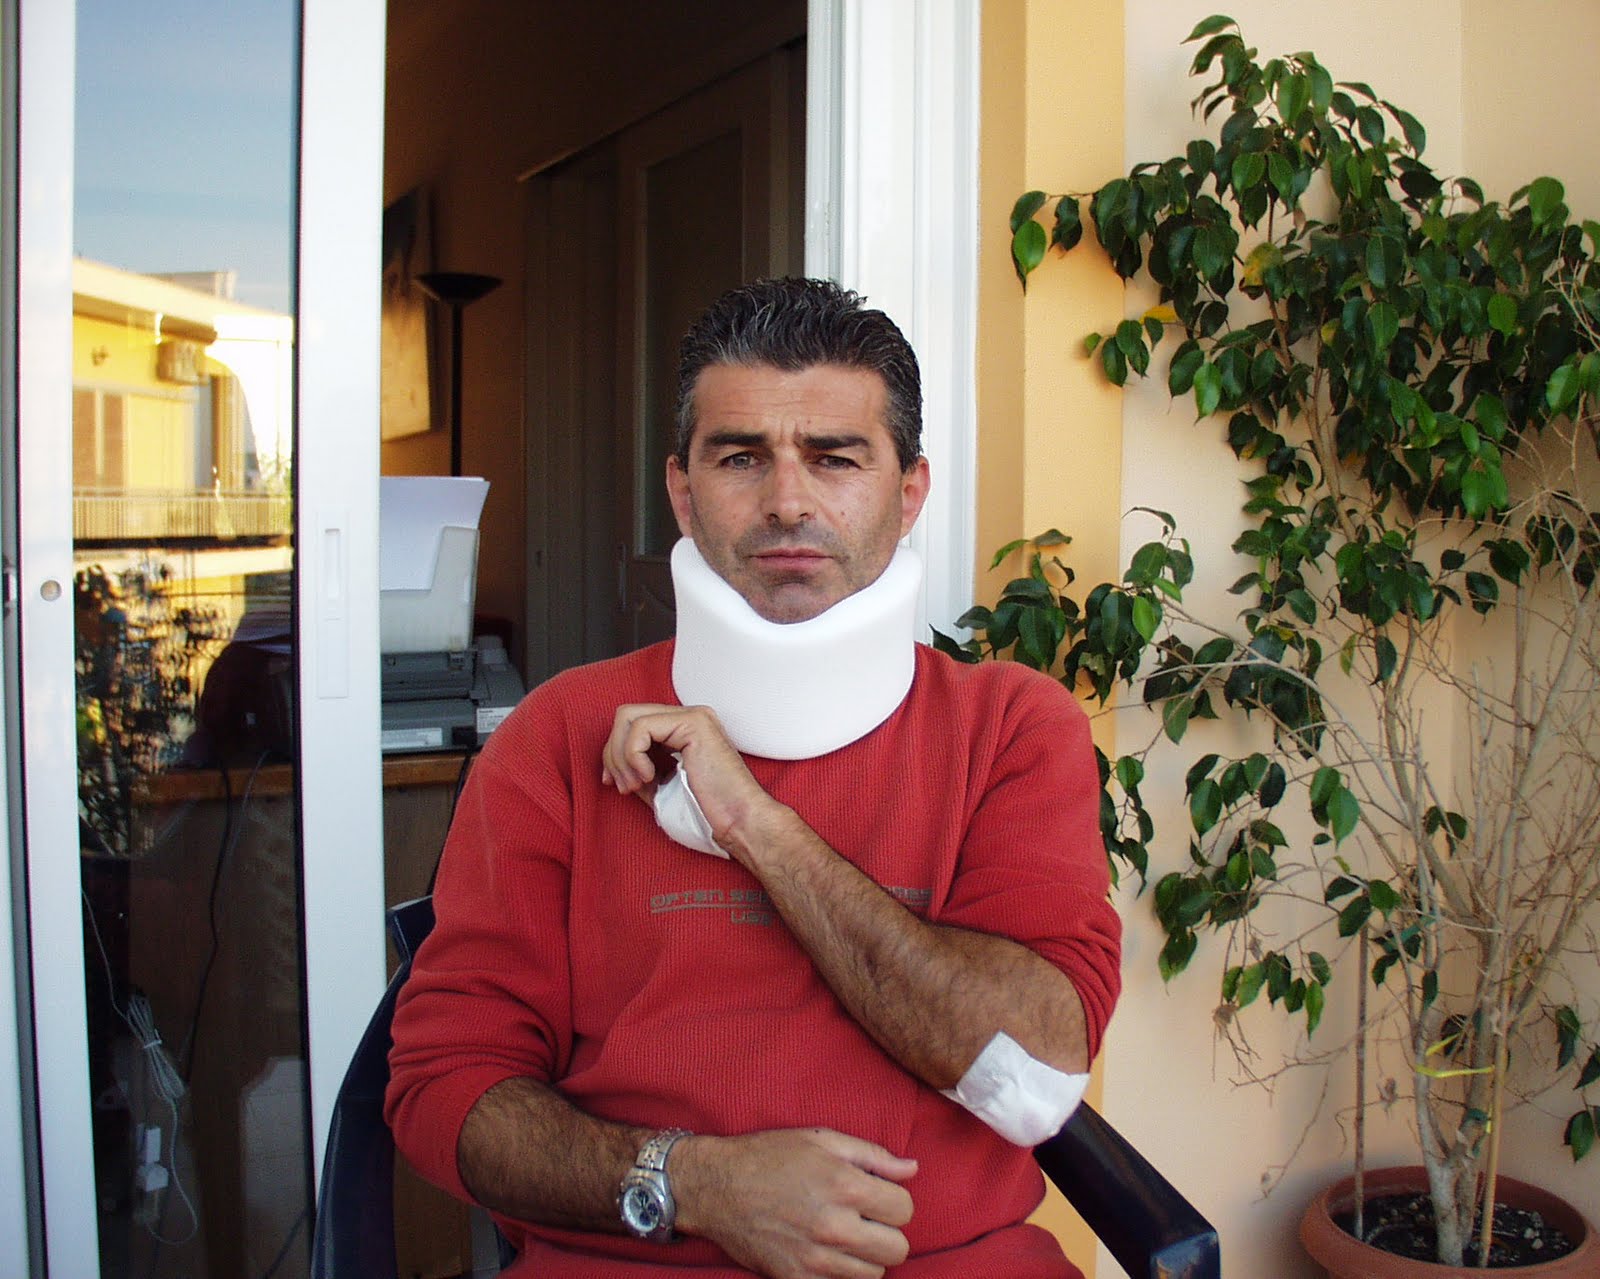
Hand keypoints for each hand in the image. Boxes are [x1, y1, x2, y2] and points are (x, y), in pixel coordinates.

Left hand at [601, 703, 781, 854]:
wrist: (740, 825)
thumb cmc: (708, 815)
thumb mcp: (662, 790)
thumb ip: (641, 771)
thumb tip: (614, 763)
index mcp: (685, 731)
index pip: (633, 724)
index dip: (614, 753)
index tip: (615, 784)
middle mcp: (689, 718)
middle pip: (627, 715)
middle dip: (613, 753)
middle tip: (624, 787)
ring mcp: (694, 716)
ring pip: (629, 717)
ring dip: (621, 756)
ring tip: (636, 785)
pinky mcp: (694, 722)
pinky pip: (641, 728)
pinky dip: (634, 756)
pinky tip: (650, 778)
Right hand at [672, 1128, 916, 1278]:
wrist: (717, 1187)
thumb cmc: (770, 1156)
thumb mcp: (820, 1139)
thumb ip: (872, 1155)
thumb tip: (912, 1169)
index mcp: (844, 1184)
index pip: (904, 1209)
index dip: (894, 1200)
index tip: (877, 1195)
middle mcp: (834, 1226)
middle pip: (897, 1248)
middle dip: (886, 1232)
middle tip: (865, 1218)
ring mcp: (815, 1259)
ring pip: (874, 1274)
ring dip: (866, 1256)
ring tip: (844, 1235)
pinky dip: (841, 1274)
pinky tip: (826, 1252)